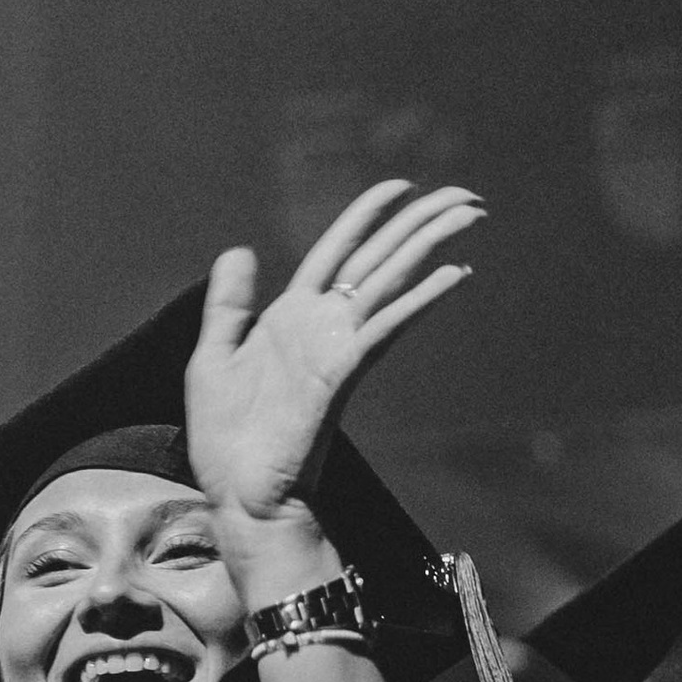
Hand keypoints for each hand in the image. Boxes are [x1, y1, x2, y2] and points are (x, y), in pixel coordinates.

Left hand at [186, 180, 481, 569]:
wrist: (239, 495)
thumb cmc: (227, 439)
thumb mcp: (214, 356)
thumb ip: (229, 305)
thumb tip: (240, 250)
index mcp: (293, 317)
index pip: (339, 251)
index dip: (368, 215)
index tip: (401, 185)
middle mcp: (324, 326)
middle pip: (380, 260)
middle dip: (419, 225)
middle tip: (465, 196)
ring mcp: (337, 348)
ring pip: (391, 284)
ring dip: (430, 247)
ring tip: (468, 216)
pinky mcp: (341, 374)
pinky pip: (385, 328)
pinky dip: (419, 300)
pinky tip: (452, 275)